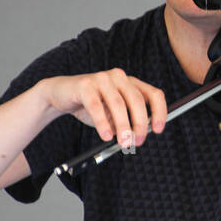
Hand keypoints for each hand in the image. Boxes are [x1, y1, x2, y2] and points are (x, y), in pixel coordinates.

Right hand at [45, 70, 166, 148]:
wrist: (61, 94)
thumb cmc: (90, 105)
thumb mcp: (112, 116)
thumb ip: (126, 122)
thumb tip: (137, 136)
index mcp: (131, 83)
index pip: (154, 94)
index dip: (160, 112)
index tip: (159, 129)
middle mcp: (119, 77)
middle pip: (137, 100)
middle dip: (140, 124)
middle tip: (138, 142)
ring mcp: (102, 79)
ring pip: (118, 104)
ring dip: (123, 127)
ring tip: (124, 143)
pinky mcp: (85, 85)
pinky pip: (96, 106)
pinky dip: (103, 123)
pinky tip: (106, 135)